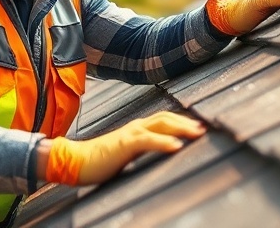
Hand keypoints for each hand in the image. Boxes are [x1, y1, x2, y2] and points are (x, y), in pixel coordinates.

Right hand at [41, 111, 204, 185]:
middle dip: (186, 122)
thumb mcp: (126, 154)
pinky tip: (176, 146)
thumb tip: (161, 153)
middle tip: (204, 128)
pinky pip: (147, 140)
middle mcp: (136, 126)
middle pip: (166, 117)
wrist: (75, 161)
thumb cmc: (99, 161)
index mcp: (137, 129)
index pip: (164, 119)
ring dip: (181, 128)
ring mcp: (130, 133)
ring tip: (197, 133)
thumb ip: (142, 150)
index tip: (199, 127)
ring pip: (160, 124)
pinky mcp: (124, 144)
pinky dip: (163, 142)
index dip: (182, 121)